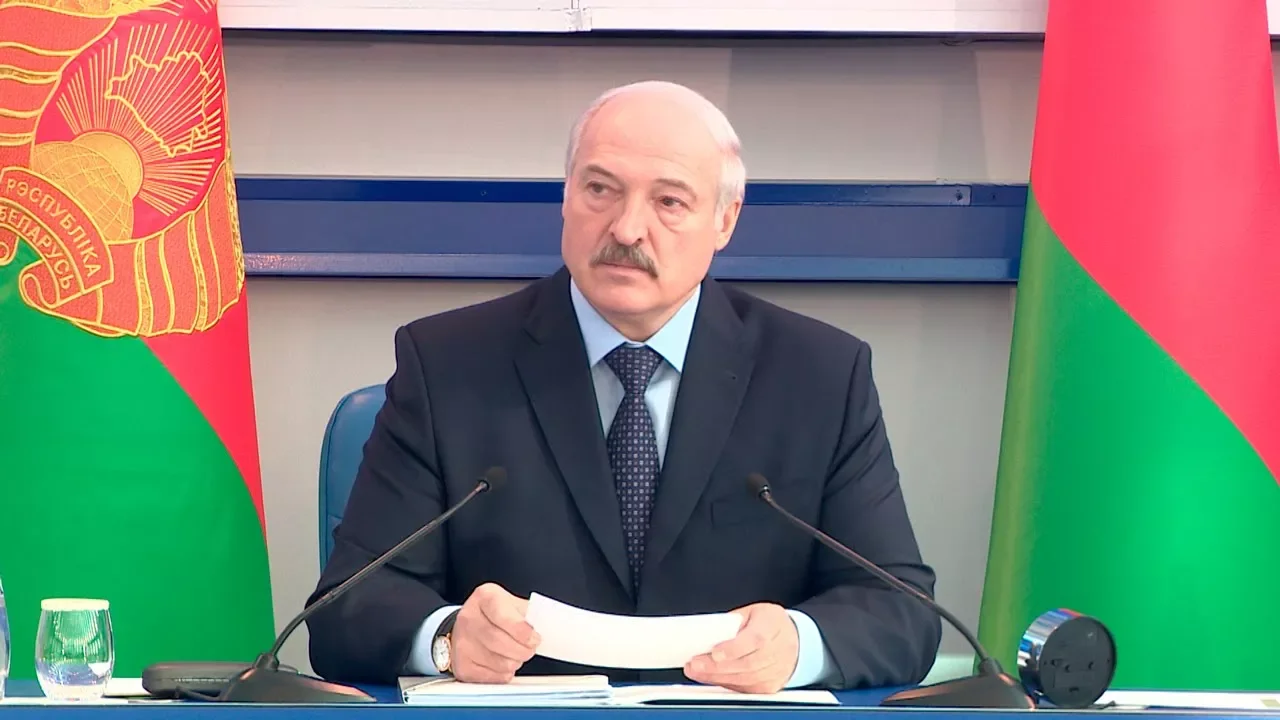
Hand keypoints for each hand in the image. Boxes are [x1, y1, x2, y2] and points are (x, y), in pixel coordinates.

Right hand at [450, 583, 540, 682]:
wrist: (470, 625)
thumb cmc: (497, 614)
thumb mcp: (512, 604)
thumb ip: (530, 614)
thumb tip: (553, 628)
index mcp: (485, 597)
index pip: (502, 615)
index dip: (521, 629)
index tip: (535, 638)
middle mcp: (468, 618)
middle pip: (499, 641)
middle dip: (523, 650)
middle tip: (531, 649)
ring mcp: (462, 642)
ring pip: (498, 662)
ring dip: (515, 662)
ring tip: (516, 654)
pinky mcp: (462, 665)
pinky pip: (491, 677)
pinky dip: (504, 674)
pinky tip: (504, 662)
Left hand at [683, 603, 799, 693]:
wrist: (794, 640)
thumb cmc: (769, 623)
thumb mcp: (750, 612)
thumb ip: (731, 622)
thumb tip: (706, 634)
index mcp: (773, 624)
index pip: (756, 639)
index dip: (734, 648)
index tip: (715, 652)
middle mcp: (779, 649)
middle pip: (748, 663)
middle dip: (717, 666)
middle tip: (696, 663)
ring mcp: (777, 670)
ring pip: (745, 679)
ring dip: (717, 677)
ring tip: (697, 670)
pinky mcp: (771, 685)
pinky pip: (745, 688)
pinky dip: (726, 683)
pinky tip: (711, 677)